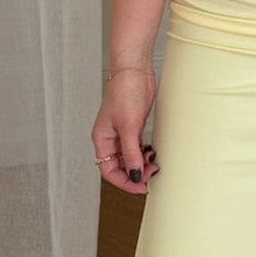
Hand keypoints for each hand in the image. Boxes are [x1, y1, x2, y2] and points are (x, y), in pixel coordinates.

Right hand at [92, 67, 159, 192]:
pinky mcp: (133, 127)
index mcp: (102, 140)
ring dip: (141, 164)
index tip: (142, 186)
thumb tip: (134, 175)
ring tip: (154, 161)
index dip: (125, 182)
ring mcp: (121, 134)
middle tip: (152, 172)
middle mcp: (109, 139)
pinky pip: (137, 148)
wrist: (135, 71)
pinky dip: (144, 154)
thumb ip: (131, 152)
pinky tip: (152, 152)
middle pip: (120, 167)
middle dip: (135, 173)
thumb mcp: (129, 126)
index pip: (109, 171)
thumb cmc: (126, 92)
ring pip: (130, 159)